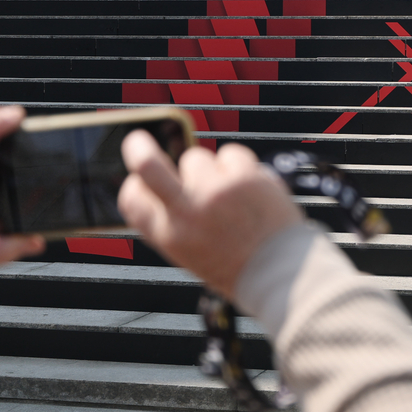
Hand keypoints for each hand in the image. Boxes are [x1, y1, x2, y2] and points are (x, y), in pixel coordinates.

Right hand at [119, 132, 304, 297]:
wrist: (280, 272)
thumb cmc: (238, 267)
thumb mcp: (191, 255)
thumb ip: (176, 223)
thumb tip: (167, 190)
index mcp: (169, 236)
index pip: (132, 198)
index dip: (134, 185)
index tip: (140, 179)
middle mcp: (186, 211)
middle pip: (146, 164)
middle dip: (138, 147)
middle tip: (138, 139)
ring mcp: (214, 190)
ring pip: (197, 157)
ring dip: (211, 170)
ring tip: (231, 194)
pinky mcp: (242, 177)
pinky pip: (231, 154)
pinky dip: (239, 166)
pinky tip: (249, 188)